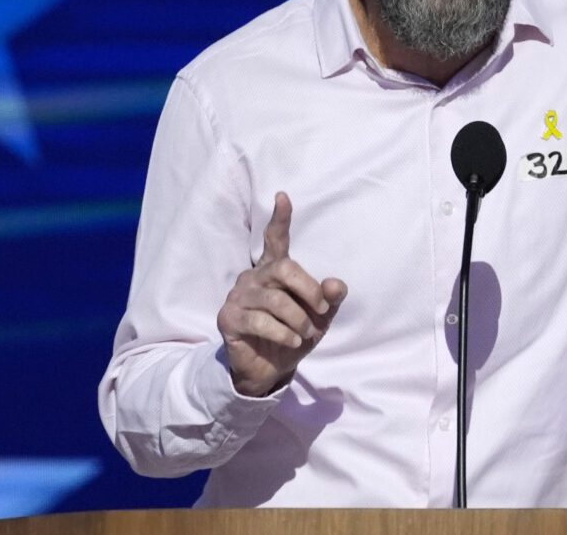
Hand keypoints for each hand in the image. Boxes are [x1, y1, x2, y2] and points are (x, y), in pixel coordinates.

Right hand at [216, 192, 347, 396]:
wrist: (269, 369)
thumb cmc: (293, 334)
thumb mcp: (318, 318)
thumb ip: (329, 300)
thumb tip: (337, 284)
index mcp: (274, 270)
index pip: (275, 240)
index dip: (280, 219)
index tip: (284, 196)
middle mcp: (253, 276)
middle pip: (284, 268)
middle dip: (308, 289)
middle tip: (321, 310)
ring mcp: (237, 296)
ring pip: (275, 300)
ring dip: (298, 320)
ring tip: (305, 334)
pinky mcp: (229, 318)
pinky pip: (261, 321)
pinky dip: (283, 333)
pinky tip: (292, 341)